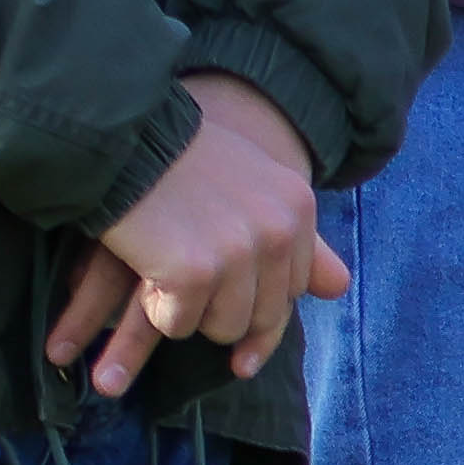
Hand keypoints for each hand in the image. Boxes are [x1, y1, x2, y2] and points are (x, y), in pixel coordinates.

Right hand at [59, 74, 336, 394]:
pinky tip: (146, 272)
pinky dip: (159, 310)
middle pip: (262, 315)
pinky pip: (179, 324)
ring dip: (188, 312)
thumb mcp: (251, 183)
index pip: (294, 289)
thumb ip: (292, 233)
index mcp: (298, 207)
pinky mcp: (194, 273)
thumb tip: (341, 289)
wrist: (122, 137)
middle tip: (185, 286)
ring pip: (222, 326)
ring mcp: (239, 253)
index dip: (260, 308)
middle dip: (221, 314)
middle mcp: (280, 231)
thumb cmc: (178, 158)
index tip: (232, 321)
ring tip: (163, 273)